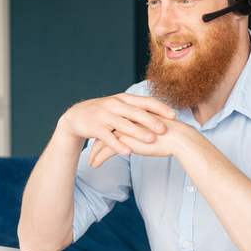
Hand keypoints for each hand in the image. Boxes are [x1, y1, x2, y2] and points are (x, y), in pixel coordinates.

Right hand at [60, 93, 176, 158]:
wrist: (77, 115)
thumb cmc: (105, 112)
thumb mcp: (120, 106)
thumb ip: (137, 109)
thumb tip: (161, 114)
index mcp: (124, 99)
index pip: (145, 101)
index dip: (160, 107)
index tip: (173, 115)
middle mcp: (115, 105)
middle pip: (135, 112)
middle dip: (151, 121)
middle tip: (164, 129)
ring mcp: (104, 116)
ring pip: (123, 125)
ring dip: (137, 132)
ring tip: (150, 140)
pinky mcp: (95, 127)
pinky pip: (108, 137)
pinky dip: (118, 145)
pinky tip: (127, 152)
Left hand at [88, 116, 196, 166]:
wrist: (178, 138)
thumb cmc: (171, 136)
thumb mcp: (154, 131)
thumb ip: (145, 131)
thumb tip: (143, 136)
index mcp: (132, 115)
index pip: (113, 124)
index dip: (106, 133)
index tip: (101, 141)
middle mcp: (125, 120)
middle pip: (104, 131)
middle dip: (96, 143)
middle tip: (91, 151)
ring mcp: (123, 129)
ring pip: (102, 142)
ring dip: (94, 153)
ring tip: (90, 162)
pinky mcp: (124, 141)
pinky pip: (105, 151)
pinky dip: (98, 158)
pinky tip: (95, 165)